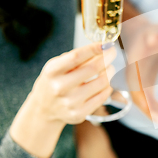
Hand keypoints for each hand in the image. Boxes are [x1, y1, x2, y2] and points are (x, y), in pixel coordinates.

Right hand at [10, 43, 114, 157]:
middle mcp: (60, 87)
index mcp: (52, 71)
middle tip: (113, 52)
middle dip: (107, 58)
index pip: (76, 57)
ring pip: (102, 82)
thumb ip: (77, 57)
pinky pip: (103, 96)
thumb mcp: (58, 66)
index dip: (94, 49)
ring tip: (110, 68)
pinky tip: (107, 82)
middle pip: (92, 68)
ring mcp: (70, 102)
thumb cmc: (55, 82)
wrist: (44, 109)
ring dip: (110, 72)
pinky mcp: (79, 114)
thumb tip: (103, 48)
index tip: (107, 44)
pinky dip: (108, 86)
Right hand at [124, 20, 157, 125]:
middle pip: (144, 104)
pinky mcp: (148, 86)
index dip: (148, 106)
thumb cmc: (148, 31)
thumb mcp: (151, 30)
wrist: (140, 33)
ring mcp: (141, 85)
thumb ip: (153, 34)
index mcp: (133, 71)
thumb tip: (155, 38)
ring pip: (149, 106)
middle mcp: (135, 81)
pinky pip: (154, 103)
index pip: (138, 92)